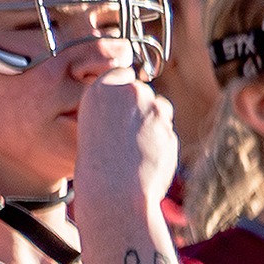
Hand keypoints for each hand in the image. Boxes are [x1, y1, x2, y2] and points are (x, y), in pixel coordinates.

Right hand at [72, 72, 176, 212]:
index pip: (122, 73)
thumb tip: (139, 96)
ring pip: (159, 108)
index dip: (122, 88)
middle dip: (139, 107)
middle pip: (143, 91)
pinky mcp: (170, 127)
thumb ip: (114, 105)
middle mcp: (130, 92)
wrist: (114, 191)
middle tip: (123, 133)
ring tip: (132, 148)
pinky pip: (166, 130)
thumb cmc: (97, 163)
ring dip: (152, 123)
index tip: (119, 104)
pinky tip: (145, 157)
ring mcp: (153, 109)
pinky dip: (160, 141)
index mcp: (101, 89)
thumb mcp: (93, 123)